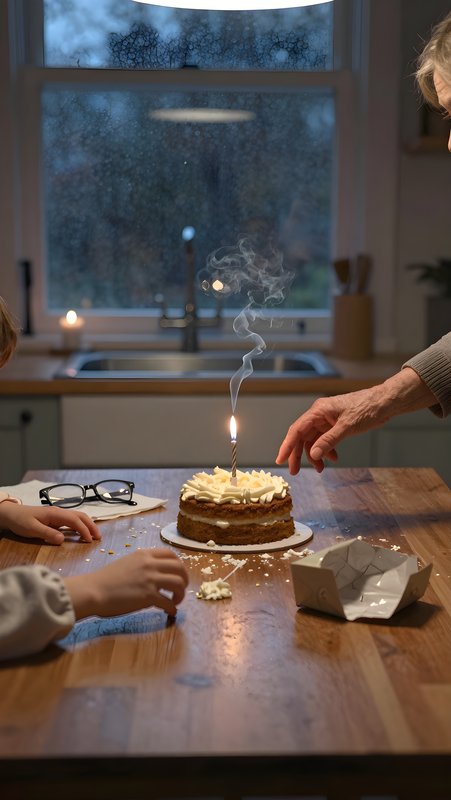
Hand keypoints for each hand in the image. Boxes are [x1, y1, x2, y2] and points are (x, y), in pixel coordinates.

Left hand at [0, 503, 101, 544]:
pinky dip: (79, 527)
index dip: (84, 530)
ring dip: (86, 525)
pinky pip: (71, 522)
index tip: (90, 540)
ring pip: (77, 518)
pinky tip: (80, 534)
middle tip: (98, 537)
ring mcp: (57, 515)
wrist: (10, 514)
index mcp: (55, 513)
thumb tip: (63, 540)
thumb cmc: (20, 520)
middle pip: (80, 516)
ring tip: (93, 536)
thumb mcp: (32, 529)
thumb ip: (47, 534)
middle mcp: (59, 512)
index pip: (75, 520)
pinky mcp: (55, 519)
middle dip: (91, 525)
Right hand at [65, 548, 188, 618]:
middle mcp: (150, 564)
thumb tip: (153, 573)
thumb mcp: (126, 563)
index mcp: (144, 554)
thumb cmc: (105, 579)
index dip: (178, 565)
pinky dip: (172, 608)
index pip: (171, 554)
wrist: (93, 590)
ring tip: (175, 601)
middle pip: (179, 568)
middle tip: (180, 589)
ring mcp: (150, 580)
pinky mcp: (148, 596)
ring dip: (181, 594)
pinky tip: (169, 612)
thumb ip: (142, 565)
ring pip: (179, 583)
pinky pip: (169, 602)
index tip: (177, 574)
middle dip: (184, 579)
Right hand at [276, 388, 385, 473]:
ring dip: (315, 455)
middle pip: (302, 436)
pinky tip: (334, 458)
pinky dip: (326, 450)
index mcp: (318, 411)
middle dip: (299, 454)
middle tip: (295, 471)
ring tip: (320, 469)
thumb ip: (329, 441)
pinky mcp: (335, 425)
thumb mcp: (347, 427)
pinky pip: (324, 440)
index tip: (280, 459)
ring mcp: (327, 420)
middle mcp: (319, 415)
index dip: (287, 446)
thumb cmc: (367, 408)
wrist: (385, 402)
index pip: (296, 429)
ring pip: (313, 440)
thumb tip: (314, 455)